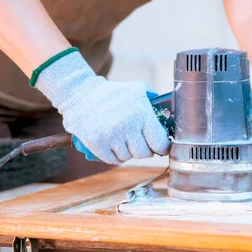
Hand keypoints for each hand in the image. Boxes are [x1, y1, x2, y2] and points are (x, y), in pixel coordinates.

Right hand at [33, 50, 170, 163]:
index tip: (160, 146)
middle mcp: (126, 126)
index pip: (160, 143)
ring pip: (129, 158)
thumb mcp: (138, 90)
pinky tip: (113, 144)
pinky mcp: (96, 144)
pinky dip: (115, 155)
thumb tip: (171, 116)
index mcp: (140, 113)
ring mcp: (110, 136)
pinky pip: (114, 161)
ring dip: (128, 151)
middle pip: (144, 154)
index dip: (162, 147)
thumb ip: (155, 102)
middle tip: (139, 141)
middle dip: (144, 149)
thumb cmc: (113, 93)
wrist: (80, 94)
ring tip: (122, 138)